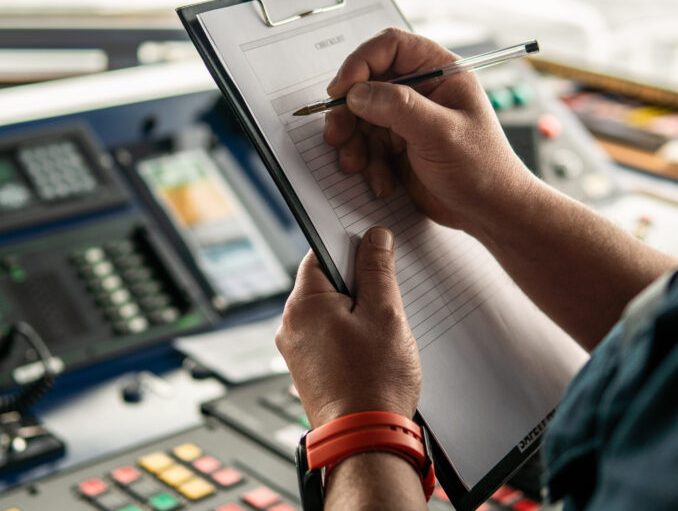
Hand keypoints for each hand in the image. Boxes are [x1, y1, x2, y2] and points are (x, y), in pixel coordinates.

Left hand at [275, 227, 420, 426]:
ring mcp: (295, 351)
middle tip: (387, 298)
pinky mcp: (306, 371)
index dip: (350, 247)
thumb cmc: (374, 381)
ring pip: (328, 312)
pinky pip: (327, 338)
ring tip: (382, 332)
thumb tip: (374, 238)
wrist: (365, 440)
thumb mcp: (385, 314)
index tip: (373, 249)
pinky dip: (348, 336)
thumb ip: (378, 270)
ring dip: (355, 313)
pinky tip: (371, 351)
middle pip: (325, 284)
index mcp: (303, 304)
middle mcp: (290, 325)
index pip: (321, 254)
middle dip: (357, 285)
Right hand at [324, 28, 534, 234]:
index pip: (391, 47)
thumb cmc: (482, 168)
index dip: (360, 63)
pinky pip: (366, 145)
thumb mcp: (441, 134)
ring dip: (354, 142)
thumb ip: (398, 107)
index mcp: (440, 72)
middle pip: (366, 83)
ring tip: (357, 165)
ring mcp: (407, 118)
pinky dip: (365, 163)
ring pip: (360, 117)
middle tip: (337, 134)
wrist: (488, 213)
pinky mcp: (398, 145)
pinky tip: (381, 180)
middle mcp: (421, 90)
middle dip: (348, 112)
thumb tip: (357, 93)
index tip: (342, 90)